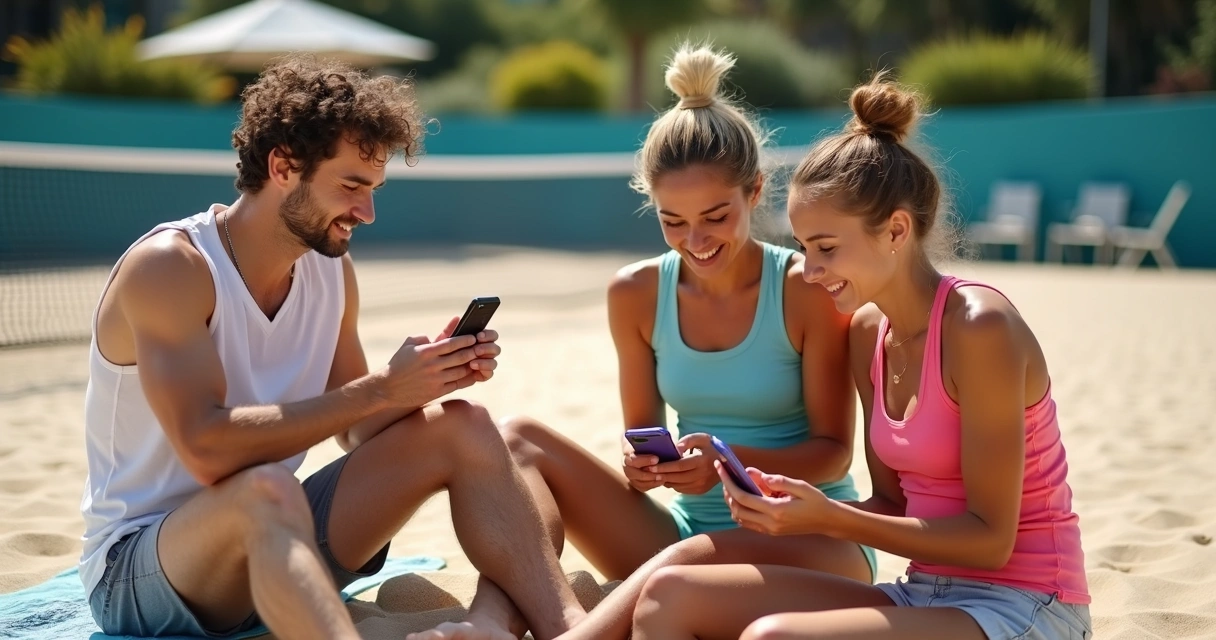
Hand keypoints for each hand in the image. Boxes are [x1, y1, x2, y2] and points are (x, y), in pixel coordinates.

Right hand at [377, 318, 497, 406]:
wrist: (387, 388)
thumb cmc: (399, 363)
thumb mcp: (409, 345)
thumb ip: (427, 337)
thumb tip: (444, 329)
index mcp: (426, 352)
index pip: (452, 343)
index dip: (466, 340)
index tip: (473, 337)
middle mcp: (432, 366)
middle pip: (460, 357)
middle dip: (473, 351)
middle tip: (481, 347)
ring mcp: (435, 380)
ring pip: (461, 371)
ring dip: (472, 365)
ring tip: (478, 359)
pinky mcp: (437, 392)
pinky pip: (457, 384)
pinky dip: (467, 378)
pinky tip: (472, 373)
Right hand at [622, 438, 664, 491]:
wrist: (642, 445)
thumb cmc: (649, 440)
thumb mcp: (653, 437)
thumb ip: (661, 441)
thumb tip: (678, 447)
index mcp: (627, 450)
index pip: (633, 458)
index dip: (644, 460)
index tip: (657, 459)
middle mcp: (626, 464)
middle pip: (633, 472)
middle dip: (648, 473)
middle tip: (661, 473)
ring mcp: (630, 474)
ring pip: (638, 481)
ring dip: (651, 481)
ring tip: (664, 478)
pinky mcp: (635, 482)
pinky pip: (642, 487)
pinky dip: (652, 485)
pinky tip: (662, 481)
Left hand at [651, 433, 718, 494]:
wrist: (727, 462)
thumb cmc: (710, 447)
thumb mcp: (701, 438)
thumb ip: (687, 441)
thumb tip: (675, 449)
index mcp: (701, 461)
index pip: (679, 466)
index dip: (664, 467)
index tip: (650, 466)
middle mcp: (702, 475)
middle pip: (676, 478)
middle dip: (660, 475)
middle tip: (646, 471)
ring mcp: (701, 485)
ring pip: (677, 485)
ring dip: (665, 480)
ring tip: (654, 474)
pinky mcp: (700, 491)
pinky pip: (681, 490)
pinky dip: (672, 484)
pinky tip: (667, 477)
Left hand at [715, 461, 833, 535]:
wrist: (828, 521)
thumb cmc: (815, 501)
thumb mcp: (800, 485)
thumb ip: (777, 480)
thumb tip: (753, 474)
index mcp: (776, 511)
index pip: (743, 497)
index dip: (728, 482)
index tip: (721, 469)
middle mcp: (770, 524)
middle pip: (737, 509)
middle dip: (727, 492)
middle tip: (724, 475)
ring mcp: (769, 530)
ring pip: (740, 518)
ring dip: (732, 502)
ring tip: (732, 484)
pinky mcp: (771, 532)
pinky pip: (748, 523)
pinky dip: (740, 510)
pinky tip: (743, 497)